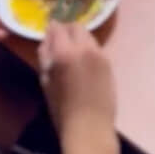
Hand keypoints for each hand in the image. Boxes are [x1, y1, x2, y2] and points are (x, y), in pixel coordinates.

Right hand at [39, 23, 116, 153]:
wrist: (89, 126)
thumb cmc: (62, 108)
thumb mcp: (45, 82)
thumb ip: (45, 56)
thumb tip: (47, 40)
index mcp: (64, 52)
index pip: (57, 28)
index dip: (51, 28)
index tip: (49, 32)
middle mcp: (84, 47)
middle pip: (76, 26)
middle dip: (67, 30)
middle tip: (61, 40)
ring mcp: (99, 53)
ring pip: (88, 35)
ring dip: (79, 38)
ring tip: (74, 52)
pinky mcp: (109, 62)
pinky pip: (97, 47)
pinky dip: (89, 49)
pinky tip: (85, 62)